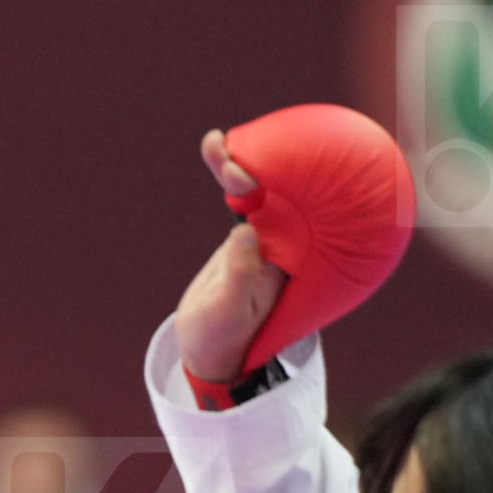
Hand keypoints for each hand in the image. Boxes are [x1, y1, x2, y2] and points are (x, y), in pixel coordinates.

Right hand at [174, 130, 286, 385]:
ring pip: (254, 193)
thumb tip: (247, 234)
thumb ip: (240, 274)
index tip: (240, 173)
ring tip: (213, 142)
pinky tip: (219, 156)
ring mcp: (261, 240)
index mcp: (281, 261)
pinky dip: (229, 179)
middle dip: (250, 165)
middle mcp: (278, 245)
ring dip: (234, 166)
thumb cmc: (223, 338)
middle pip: (270, 195)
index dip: (263, 188)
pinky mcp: (244, 239)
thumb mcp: (229, 311)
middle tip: (218, 145)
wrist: (210, 349)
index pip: (278, 215)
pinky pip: (241, 201)